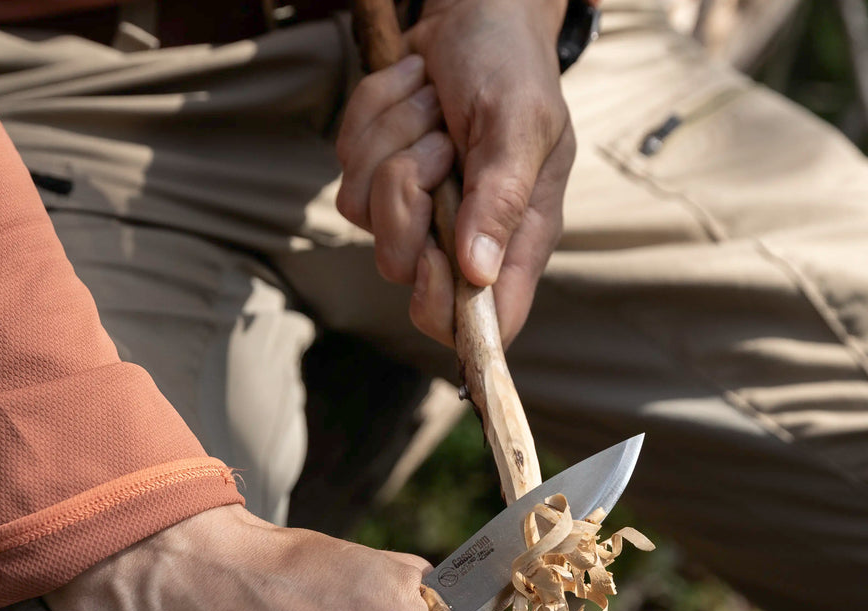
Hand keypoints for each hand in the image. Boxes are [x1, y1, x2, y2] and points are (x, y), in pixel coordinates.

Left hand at [334, 0, 573, 346]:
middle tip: (441, 147)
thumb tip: (477, 273)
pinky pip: (346, 167)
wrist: (476, 13)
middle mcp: (464, 236)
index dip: (450, 313)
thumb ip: (502, 197)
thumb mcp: (520, 122)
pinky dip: (374, 118)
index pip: (486, 322)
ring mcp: (415, 209)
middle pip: (402, 269)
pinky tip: (412, 94)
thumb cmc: (511, 67)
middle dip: (406, 200)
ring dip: (393, 143)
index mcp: (516, 237)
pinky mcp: (378, 178)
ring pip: (364, 215)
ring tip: (434, 109)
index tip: (434, 260)